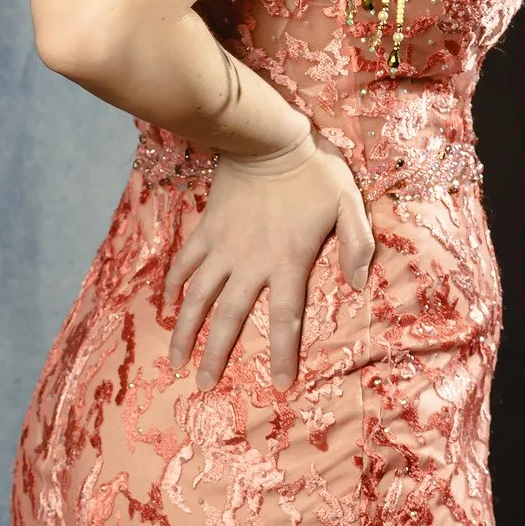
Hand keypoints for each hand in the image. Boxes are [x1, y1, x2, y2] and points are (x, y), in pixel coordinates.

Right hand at [162, 127, 374, 391]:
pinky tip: (167, 305)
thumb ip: (356, 244)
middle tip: (203, 387)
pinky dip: (174, 286)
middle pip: (228, 318)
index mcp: (288, 263)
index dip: (281, 354)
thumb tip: (357, 284)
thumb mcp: (348, 203)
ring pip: (197, 298)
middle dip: (216, 356)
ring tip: (174, 361)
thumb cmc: (314, 171)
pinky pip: (185, 263)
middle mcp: (250, 263)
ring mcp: (222, 248)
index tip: (278, 386)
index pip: (285, 320)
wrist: (266, 139)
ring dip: (184, 331)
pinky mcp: (205, 230)